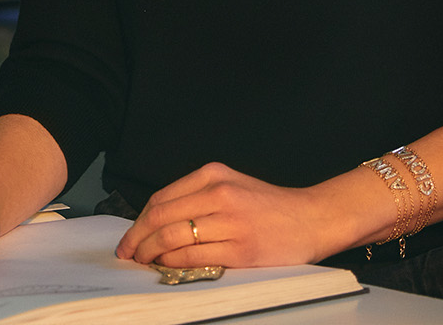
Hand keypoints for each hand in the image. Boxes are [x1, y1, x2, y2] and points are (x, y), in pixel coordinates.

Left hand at [115, 162, 344, 268]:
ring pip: (173, 237)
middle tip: (128, 253)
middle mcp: (220, 194)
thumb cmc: (271, 207)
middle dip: (137, 238)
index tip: (130, 236)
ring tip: (146, 262)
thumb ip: (198, 197)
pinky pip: (194, 257)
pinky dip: (174, 263)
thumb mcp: (232, 185)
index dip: (138, 221)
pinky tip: (168, 266)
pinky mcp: (240, 249)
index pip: (161, 199)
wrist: (314, 218)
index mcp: (214, 175)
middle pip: (160, 217)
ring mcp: (230, 222)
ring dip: (151, 253)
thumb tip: (156, 223)